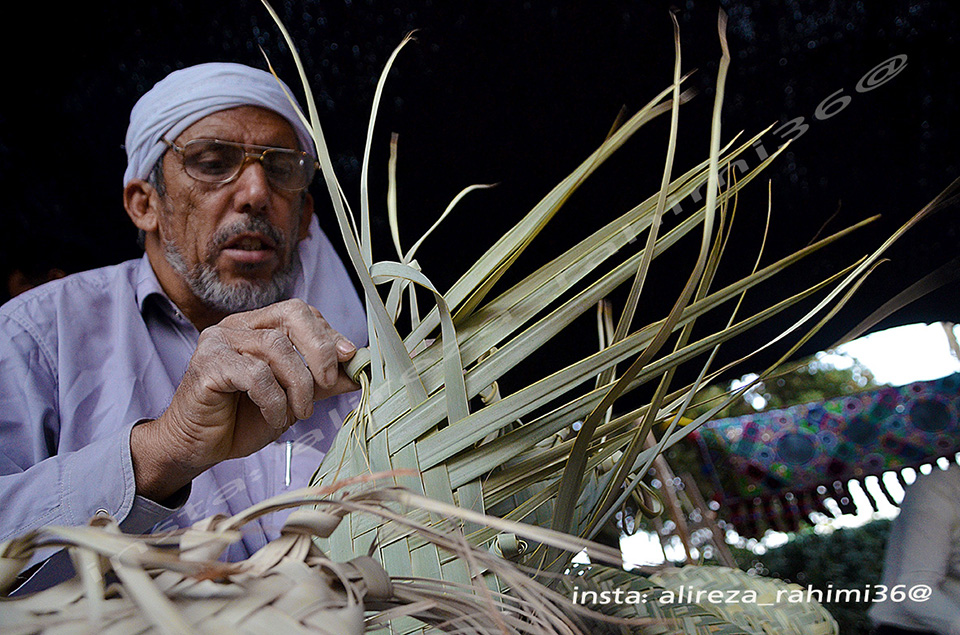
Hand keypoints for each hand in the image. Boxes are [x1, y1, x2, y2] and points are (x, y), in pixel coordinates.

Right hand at [131, 299, 357, 500]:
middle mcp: (236, 326)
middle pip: (291, 315)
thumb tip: (360, 370)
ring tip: (299, 411)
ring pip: (276, 346)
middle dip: (320, 349)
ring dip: (298, 384)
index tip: (349, 360)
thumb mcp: (294, 397)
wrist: (198, 446)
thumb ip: (324, 382)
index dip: (329, 335)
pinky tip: (275, 417)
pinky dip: (273, 399)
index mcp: (257, 325)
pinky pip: (254, 375)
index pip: (302, 312)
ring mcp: (218, 342)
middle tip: (329, 383)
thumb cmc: (242, 418)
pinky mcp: (207, 366)